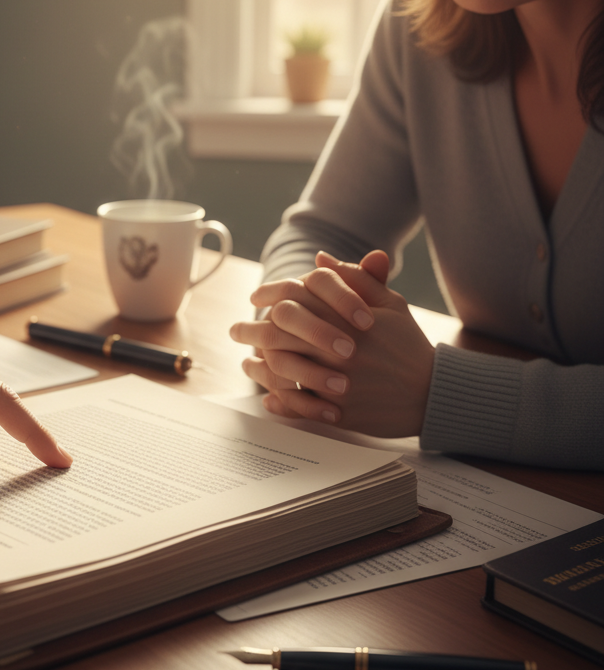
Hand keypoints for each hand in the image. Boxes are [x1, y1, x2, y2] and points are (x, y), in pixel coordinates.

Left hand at [229, 251, 434, 435]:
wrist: (433, 392)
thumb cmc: (408, 344)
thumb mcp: (390, 304)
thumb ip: (355, 279)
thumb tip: (319, 257)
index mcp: (347, 320)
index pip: (295, 300)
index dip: (269, 296)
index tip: (256, 298)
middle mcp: (339, 350)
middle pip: (278, 336)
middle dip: (251, 332)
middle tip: (236, 331)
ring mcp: (338, 383)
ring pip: (283, 372)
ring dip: (258, 368)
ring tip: (246, 363)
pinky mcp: (340, 412)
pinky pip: (299, 407)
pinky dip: (279, 402)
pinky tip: (267, 395)